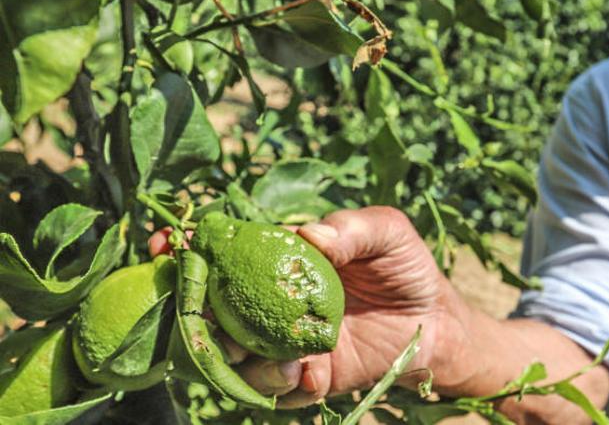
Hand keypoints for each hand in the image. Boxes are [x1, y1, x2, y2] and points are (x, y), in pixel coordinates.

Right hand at [149, 206, 460, 407]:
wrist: (436, 321)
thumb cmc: (406, 266)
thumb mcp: (387, 233)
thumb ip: (352, 226)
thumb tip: (309, 234)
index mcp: (281, 260)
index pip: (225, 253)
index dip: (190, 249)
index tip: (166, 243)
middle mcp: (271, 302)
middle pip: (213, 307)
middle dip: (191, 307)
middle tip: (195, 306)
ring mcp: (283, 342)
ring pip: (233, 354)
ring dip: (232, 352)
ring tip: (255, 346)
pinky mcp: (305, 378)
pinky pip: (274, 387)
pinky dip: (279, 381)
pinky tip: (305, 370)